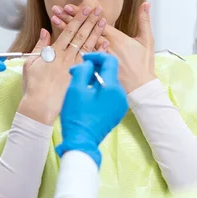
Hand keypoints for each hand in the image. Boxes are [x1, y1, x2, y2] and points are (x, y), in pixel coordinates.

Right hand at [17, 7, 106, 124]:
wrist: (40, 107)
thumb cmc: (33, 87)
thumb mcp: (31, 64)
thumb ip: (40, 46)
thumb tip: (45, 31)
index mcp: (54, 53)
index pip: (68, 31)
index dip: (77, 19)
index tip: (84, 9)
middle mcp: (65, 58)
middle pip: (80, 36)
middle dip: (89, 21)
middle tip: (97, 10)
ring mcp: (74, 68)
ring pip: (87, 46)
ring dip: (95, 33)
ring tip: (103, 22)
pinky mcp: (80, 78)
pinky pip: (92, 62)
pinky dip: (99, 52)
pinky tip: (105, 43)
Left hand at [51, 3, 156, 92]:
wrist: (141, 89)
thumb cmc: (144, 66)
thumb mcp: (146, 41)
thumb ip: (144, 20)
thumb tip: (146, 4)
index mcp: (116, 39)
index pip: (95, 22)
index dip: (83, 13)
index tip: (71, 6)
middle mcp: (104, 47)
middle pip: (83, 30)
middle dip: (69, 18)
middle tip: (57, 9)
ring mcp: (98, 58)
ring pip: (78, 41)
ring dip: (66, 30)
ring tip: (54, 20)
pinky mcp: (95, 68)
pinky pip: (79, 56)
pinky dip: (69, 47)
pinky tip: (58, 43)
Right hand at [56, 53, 128, 167]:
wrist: (81, 141)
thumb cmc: (77, 116)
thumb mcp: (76, 89)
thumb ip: (83, 70)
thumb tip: (88, 64)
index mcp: (112, 87)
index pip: (110, 61)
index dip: (96, 56)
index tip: (84, 59)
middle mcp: (120, 95)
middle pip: (110, 72)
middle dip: (94, 68)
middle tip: (76, 72)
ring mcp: (120, 105)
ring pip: (109, 83)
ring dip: (96, 79)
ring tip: (80, 84)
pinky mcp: (117, 112)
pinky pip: (110, 94)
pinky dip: (100, 89)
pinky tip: (87, 94)